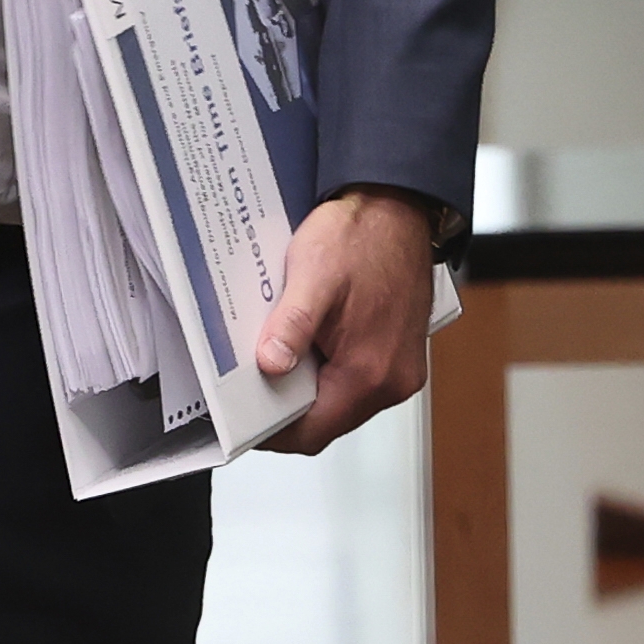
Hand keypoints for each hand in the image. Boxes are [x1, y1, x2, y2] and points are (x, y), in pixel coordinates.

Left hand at [252, 188, 436, 454]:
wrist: (397, 209)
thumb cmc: (363, 237)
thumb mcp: (313, 277)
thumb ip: (292, 327)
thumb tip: (271, 366)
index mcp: (371, 372)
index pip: (314, 432)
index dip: (273, 434)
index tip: (243, 424)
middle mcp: (393, 380)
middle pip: (326, 421)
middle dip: (285, 410)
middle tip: (248, 388)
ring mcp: (399, 369)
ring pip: (340, 401)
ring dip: (305, 389)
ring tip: (273, 361)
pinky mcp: (397, 353)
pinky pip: (354, 380)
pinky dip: (325, 372)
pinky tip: (303, 346)